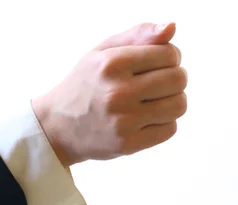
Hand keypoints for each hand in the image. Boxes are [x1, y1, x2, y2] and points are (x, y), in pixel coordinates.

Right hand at [32, 22, 187, 166]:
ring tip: (157, 100)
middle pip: (178, 79)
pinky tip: (149, 118)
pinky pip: (170, 129)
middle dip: (176, 78)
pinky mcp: (128, 144)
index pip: (169, 54)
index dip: (172, 57)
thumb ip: (138, 35)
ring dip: (174, 101)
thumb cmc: (88, 83)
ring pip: (179, 105)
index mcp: (112, 63)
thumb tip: (172, 26)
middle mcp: (117, 92)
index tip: (160, 63)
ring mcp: (123, 121)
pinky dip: (165, 122)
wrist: (58, 126)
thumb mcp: (103, 51)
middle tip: (161, 82)